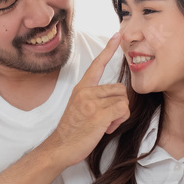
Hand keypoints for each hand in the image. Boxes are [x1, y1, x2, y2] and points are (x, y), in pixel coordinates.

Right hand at [46, 33, 127, 167]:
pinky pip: (122, 110)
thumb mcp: (80, 107)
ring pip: (123, 100)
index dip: (108, 50)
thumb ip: (94, 98)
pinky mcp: (98, 115)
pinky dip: (119, 121)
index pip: (97, 64)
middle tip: (107, 118)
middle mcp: (86, 92)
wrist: (60, 147)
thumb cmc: (72, 130)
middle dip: (119, 105)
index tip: (117, 36)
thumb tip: (114, 97)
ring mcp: (91, 103)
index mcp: (81, 88)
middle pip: (119, 89)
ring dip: (119, 115)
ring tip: (105, 124)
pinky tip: (106, 128)